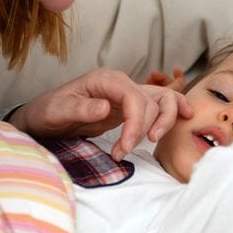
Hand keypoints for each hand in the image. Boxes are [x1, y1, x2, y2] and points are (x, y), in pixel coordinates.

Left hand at [8, 68, 193, 160]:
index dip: (136, 124)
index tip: (124, 148)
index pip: (135, 98)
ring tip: (152, 142)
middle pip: (151, 101)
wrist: (47, 115)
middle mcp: (122, 83)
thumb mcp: (58, 111)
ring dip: (163, 122)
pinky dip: (174, 110)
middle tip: (122, 153)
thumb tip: (105, 108)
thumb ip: (81, 109)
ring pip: (163, 100)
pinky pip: (160, 104)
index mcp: (106, 80)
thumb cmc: (49, 111)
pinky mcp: (131, 106)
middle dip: (143, 130)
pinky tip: (185, 117)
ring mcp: (128, 94)